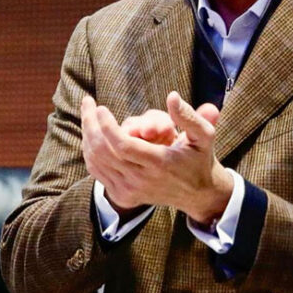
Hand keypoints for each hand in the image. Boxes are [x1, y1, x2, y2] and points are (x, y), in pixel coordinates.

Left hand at [80, 91, 232, 223]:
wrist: (197, 194)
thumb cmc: (199, 158)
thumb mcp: (204, 136)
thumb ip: (189, 116)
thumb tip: (172, 96)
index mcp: (160, 163)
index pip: (123, 146)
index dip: (107, 126)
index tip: (101, 108)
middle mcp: (142, 180)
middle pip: (103, 151)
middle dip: (90, 124)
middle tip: (88, 103)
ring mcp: (130, 190)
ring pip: (95, 161)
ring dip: (88, 135)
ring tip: (89, 115)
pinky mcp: (123, 196)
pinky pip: (97, 171)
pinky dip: (90, 152)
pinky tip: (92, 134)